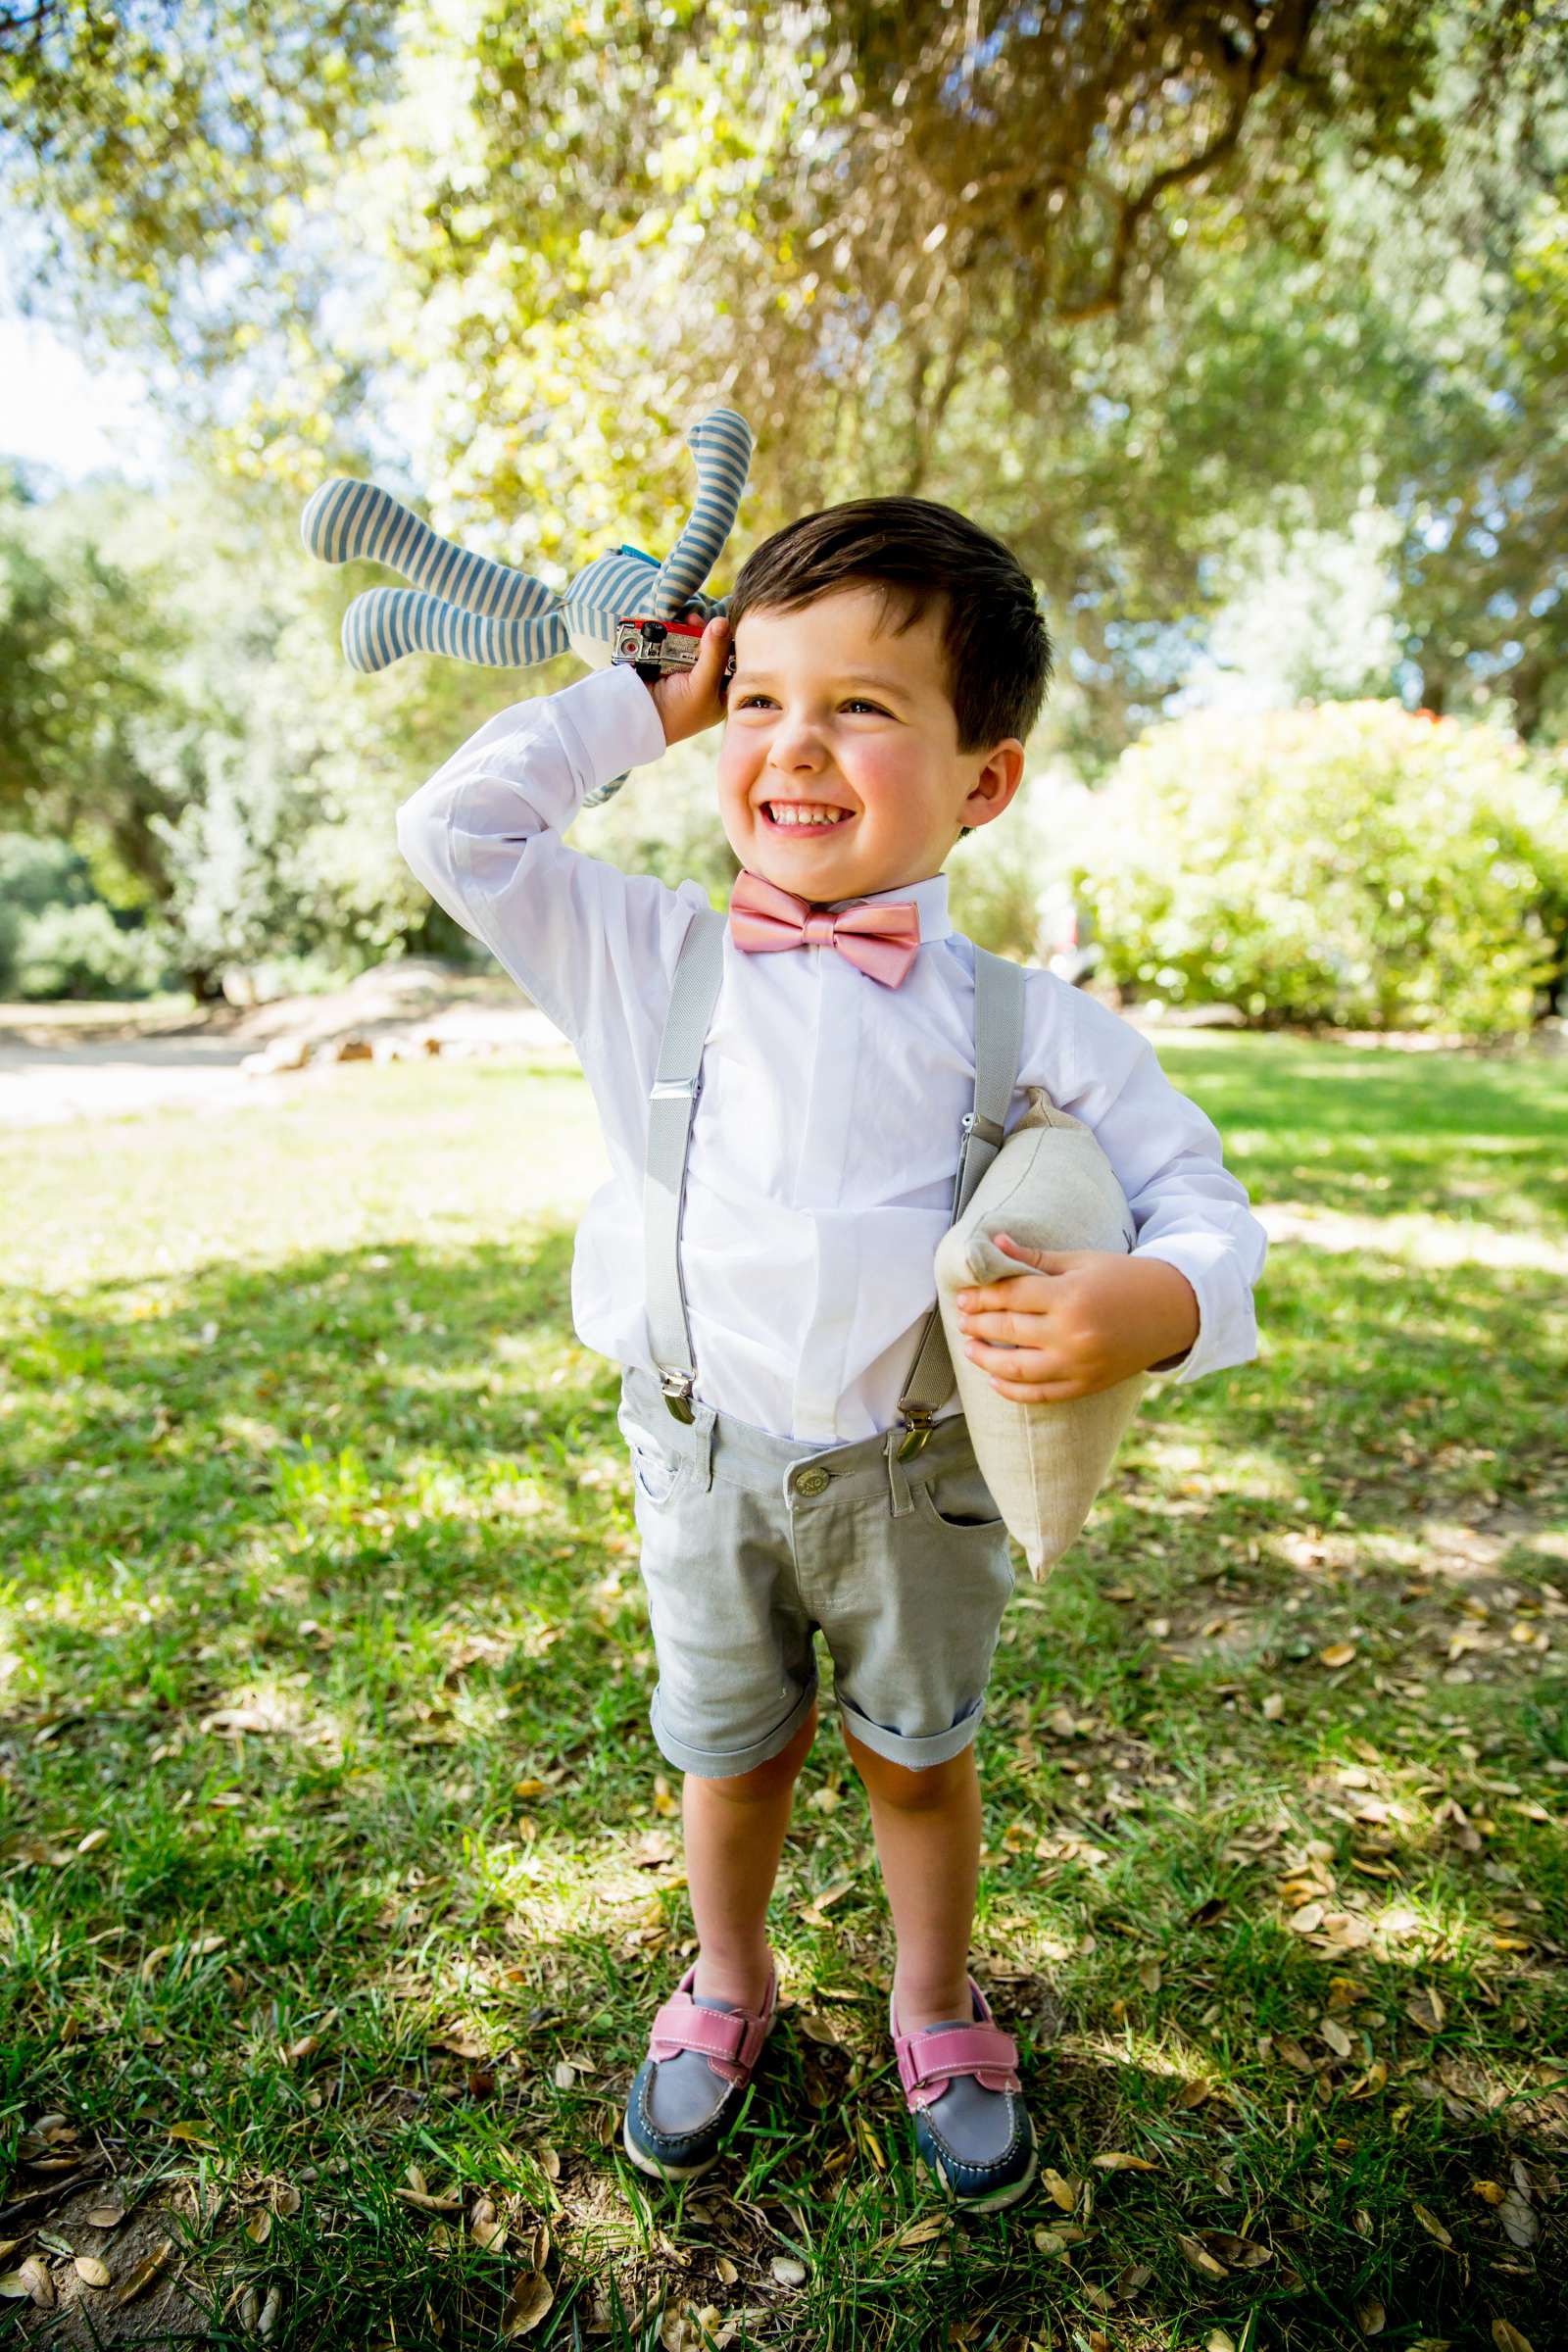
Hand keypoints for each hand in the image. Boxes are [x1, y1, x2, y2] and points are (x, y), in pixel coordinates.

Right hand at [648, 615, 730, 746]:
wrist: (635, 717)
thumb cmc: (676, 712)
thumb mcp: (702, 685)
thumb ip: (714, 653)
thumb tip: (722, 621)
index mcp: (719, 694)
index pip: (730, 662)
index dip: (726, 642)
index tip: (720, 625)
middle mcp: (702, 683)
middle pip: (708, 648)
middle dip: (702, 633)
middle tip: (694, 621)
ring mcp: (680, 673)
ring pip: (688, 643)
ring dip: (684, 631)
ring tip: (682, 621)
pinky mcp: (662, 664)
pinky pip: (669, 642)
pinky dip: (668, 634)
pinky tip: (668, 628)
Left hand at [954, 1235, 1198, 1401]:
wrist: (1172, 1310)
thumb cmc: (1124, 1278)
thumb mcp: (1080, 1261)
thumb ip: (1035, 1257)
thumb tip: (993, 1243)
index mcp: (1069, 1296)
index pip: (1010, 1297)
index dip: (981, 1297)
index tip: (964, 1297)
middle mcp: (1071, 1334)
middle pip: (1008, 1331)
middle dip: (978, 1325)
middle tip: (961, 1319)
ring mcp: (1078, 1364)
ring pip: (1016, 1369)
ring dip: (986, 1360)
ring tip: (969, 1348)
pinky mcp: (1086, 1385)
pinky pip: (1040, 1395)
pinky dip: (1012, 1390)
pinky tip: (994, 1380)